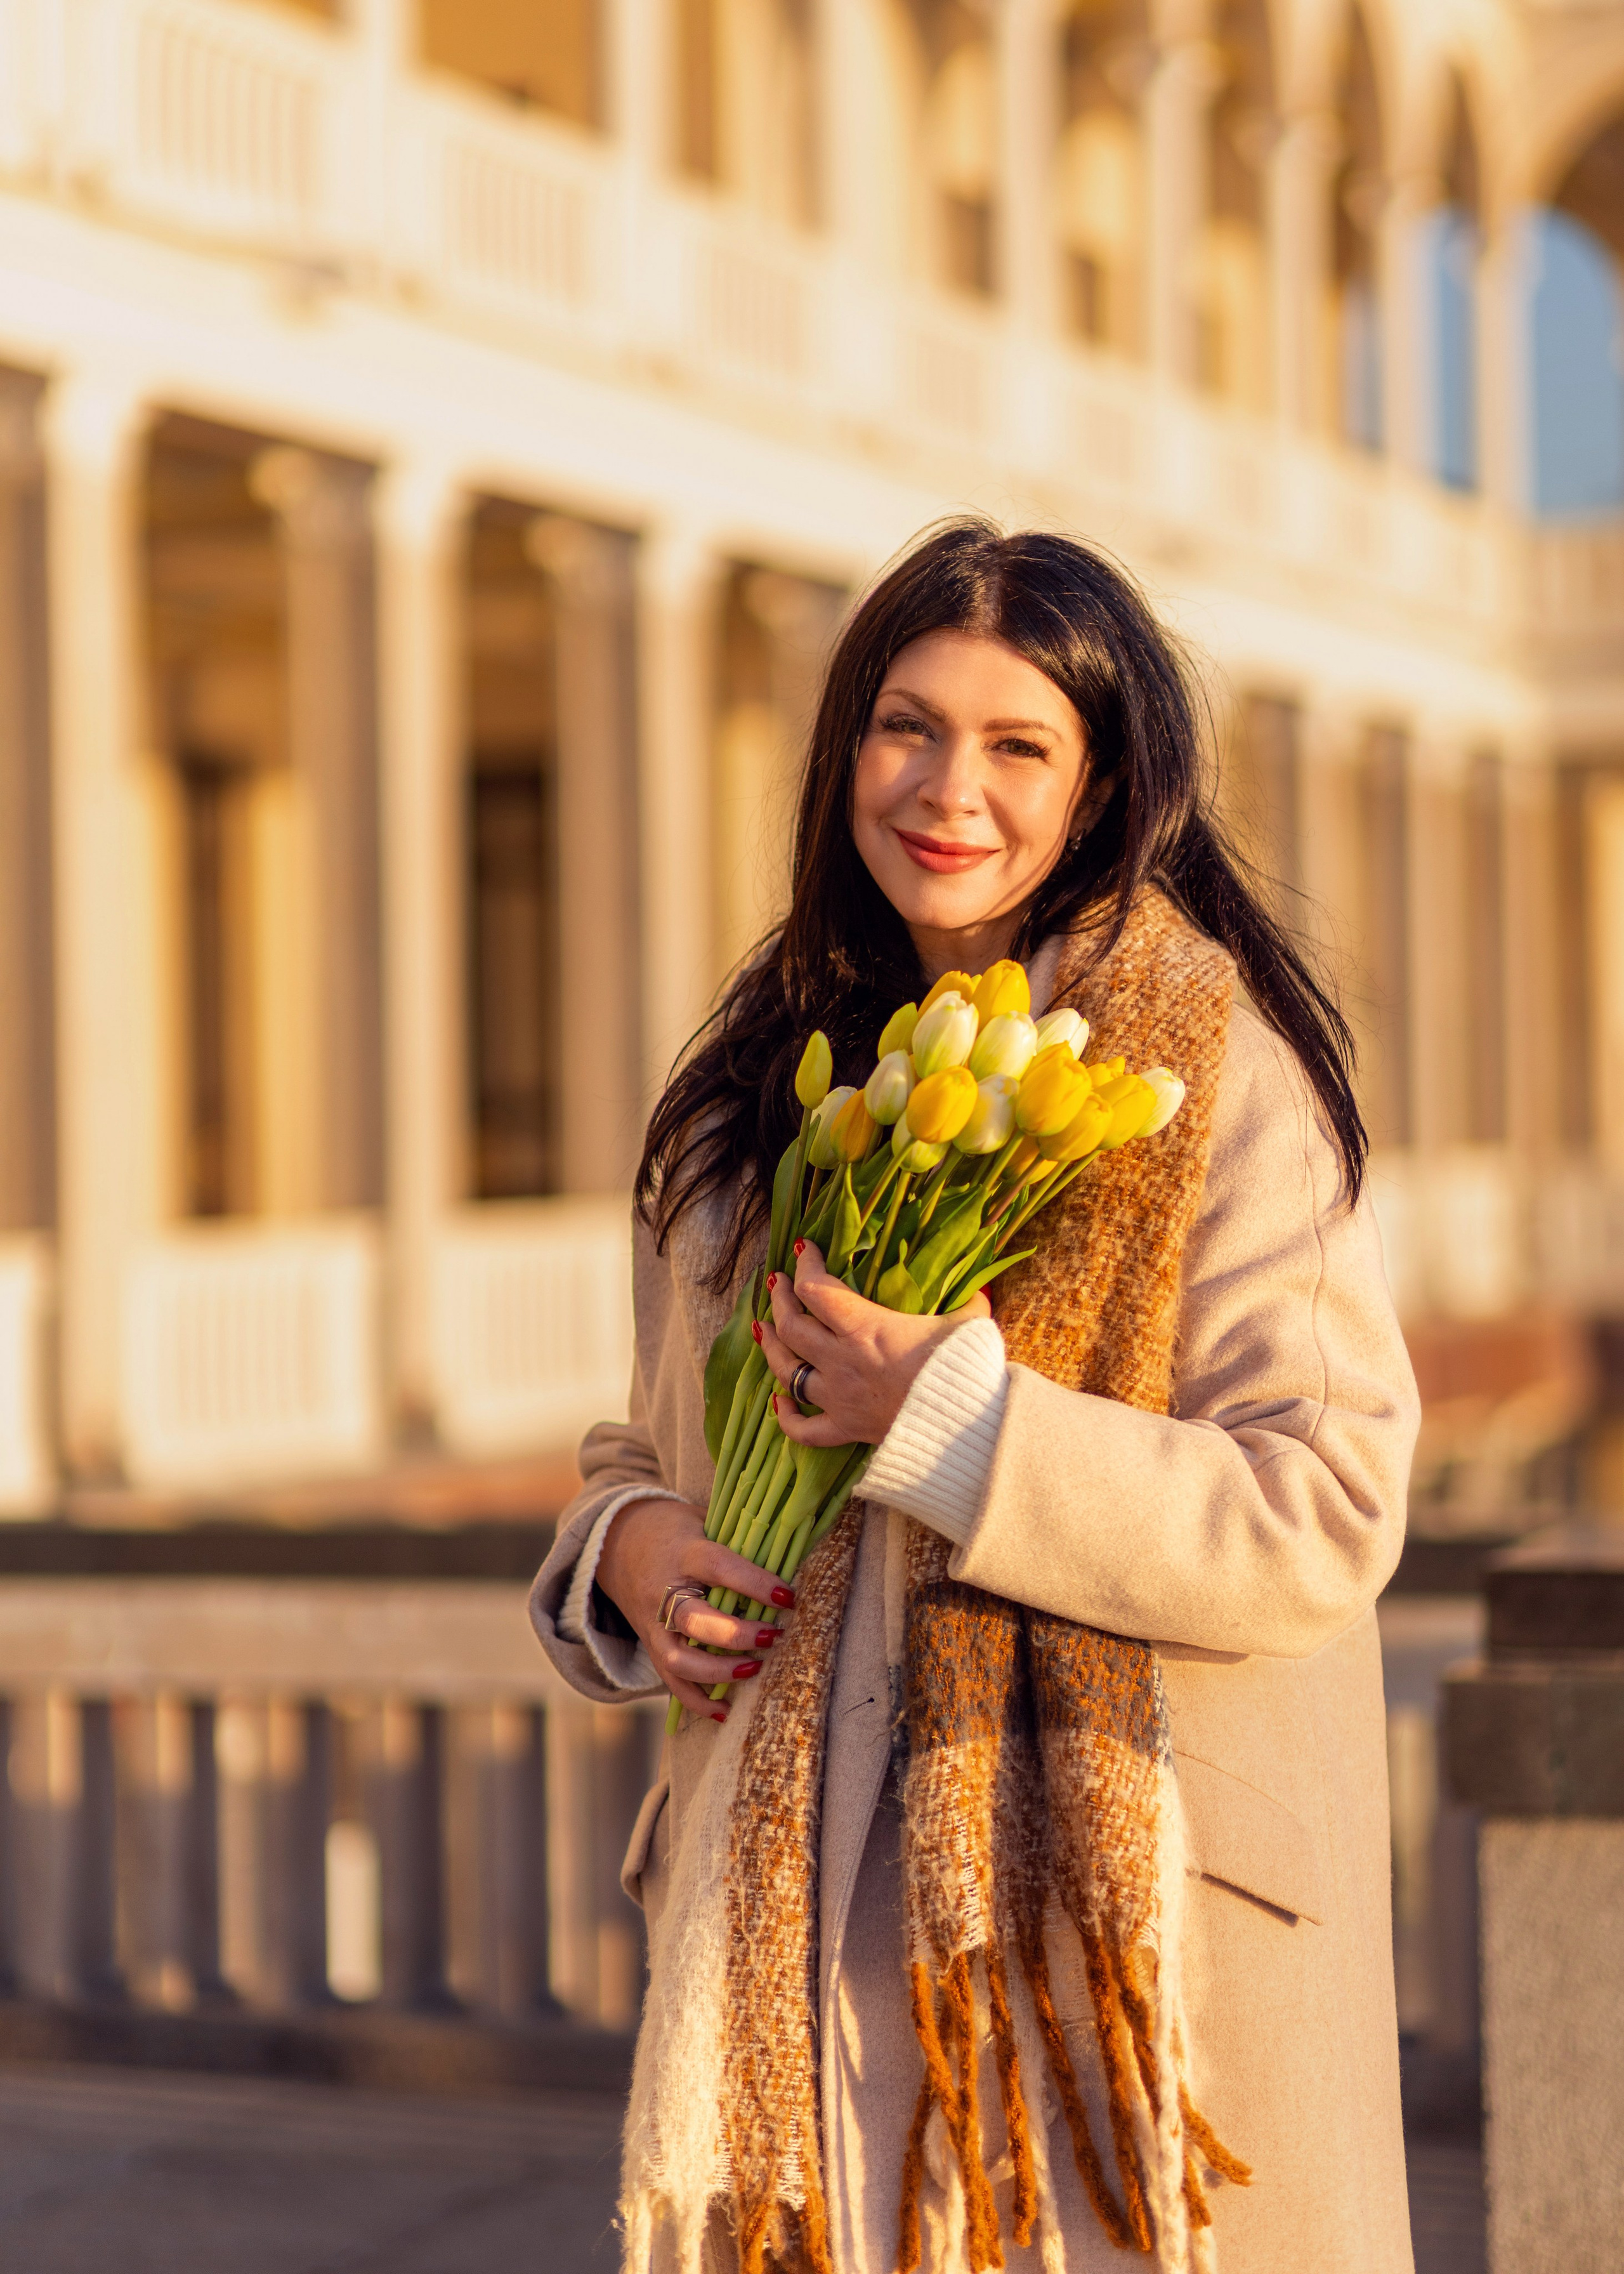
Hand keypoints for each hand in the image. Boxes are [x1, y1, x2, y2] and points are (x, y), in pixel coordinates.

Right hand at [591, 1495, 796, 1721]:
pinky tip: (725, 1710)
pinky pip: (670, 1681)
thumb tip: (789, 1552)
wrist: (618, 1543)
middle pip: (692, 1621)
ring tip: (755, 1668)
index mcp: (683, 1553)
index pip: (718, 1567)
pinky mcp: (651, 1646)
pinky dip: (697, 1701)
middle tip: (774, 1636)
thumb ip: (737, 1539)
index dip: (753, 1583)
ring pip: (677, 1659)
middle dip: (735, 1635)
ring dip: (718, 1672)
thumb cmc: (675, 1530)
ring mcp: (654, 1624)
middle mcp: (663, 1592)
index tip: (788, 1597)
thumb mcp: (703, 1520)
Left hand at [758, 1241, 991, 1449]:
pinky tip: (779, 1401)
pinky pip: (803, 1429)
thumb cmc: (965, 1371)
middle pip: (790, 1325)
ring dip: (772, 1346)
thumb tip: (981, 1287)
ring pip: (786, 1370)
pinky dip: (786, 1416)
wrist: (965, 1429)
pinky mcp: (846, 1429)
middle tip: (779, 1283)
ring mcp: (839, 1397)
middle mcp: (841, 1360)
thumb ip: (970, 1301)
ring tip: (765, 1327)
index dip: (806, 1264)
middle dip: (780, 1298)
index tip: (805, 1249)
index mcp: (865, 1327)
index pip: (817, 1288)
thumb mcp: (969, 1325)